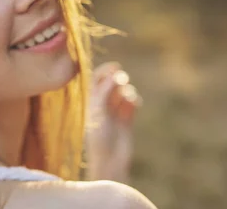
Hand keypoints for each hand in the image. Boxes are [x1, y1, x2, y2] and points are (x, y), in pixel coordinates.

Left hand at [86, 62, 141, 182]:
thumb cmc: (99, 137)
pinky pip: (132, 102)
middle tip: (122, 79)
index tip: (115, 66)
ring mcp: (115, 111)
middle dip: (118, 79)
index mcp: (90, 102)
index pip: (96, 80)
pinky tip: (135, 104)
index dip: (105, 70)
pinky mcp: (127, 118)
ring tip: (128, 97)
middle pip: (111, 83)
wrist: (111, 160)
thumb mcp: (98, 111)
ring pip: (123, 92)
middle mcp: (102, 105)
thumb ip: (105, 91)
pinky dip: (134, 100)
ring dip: (127, 90)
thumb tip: (115, 74)